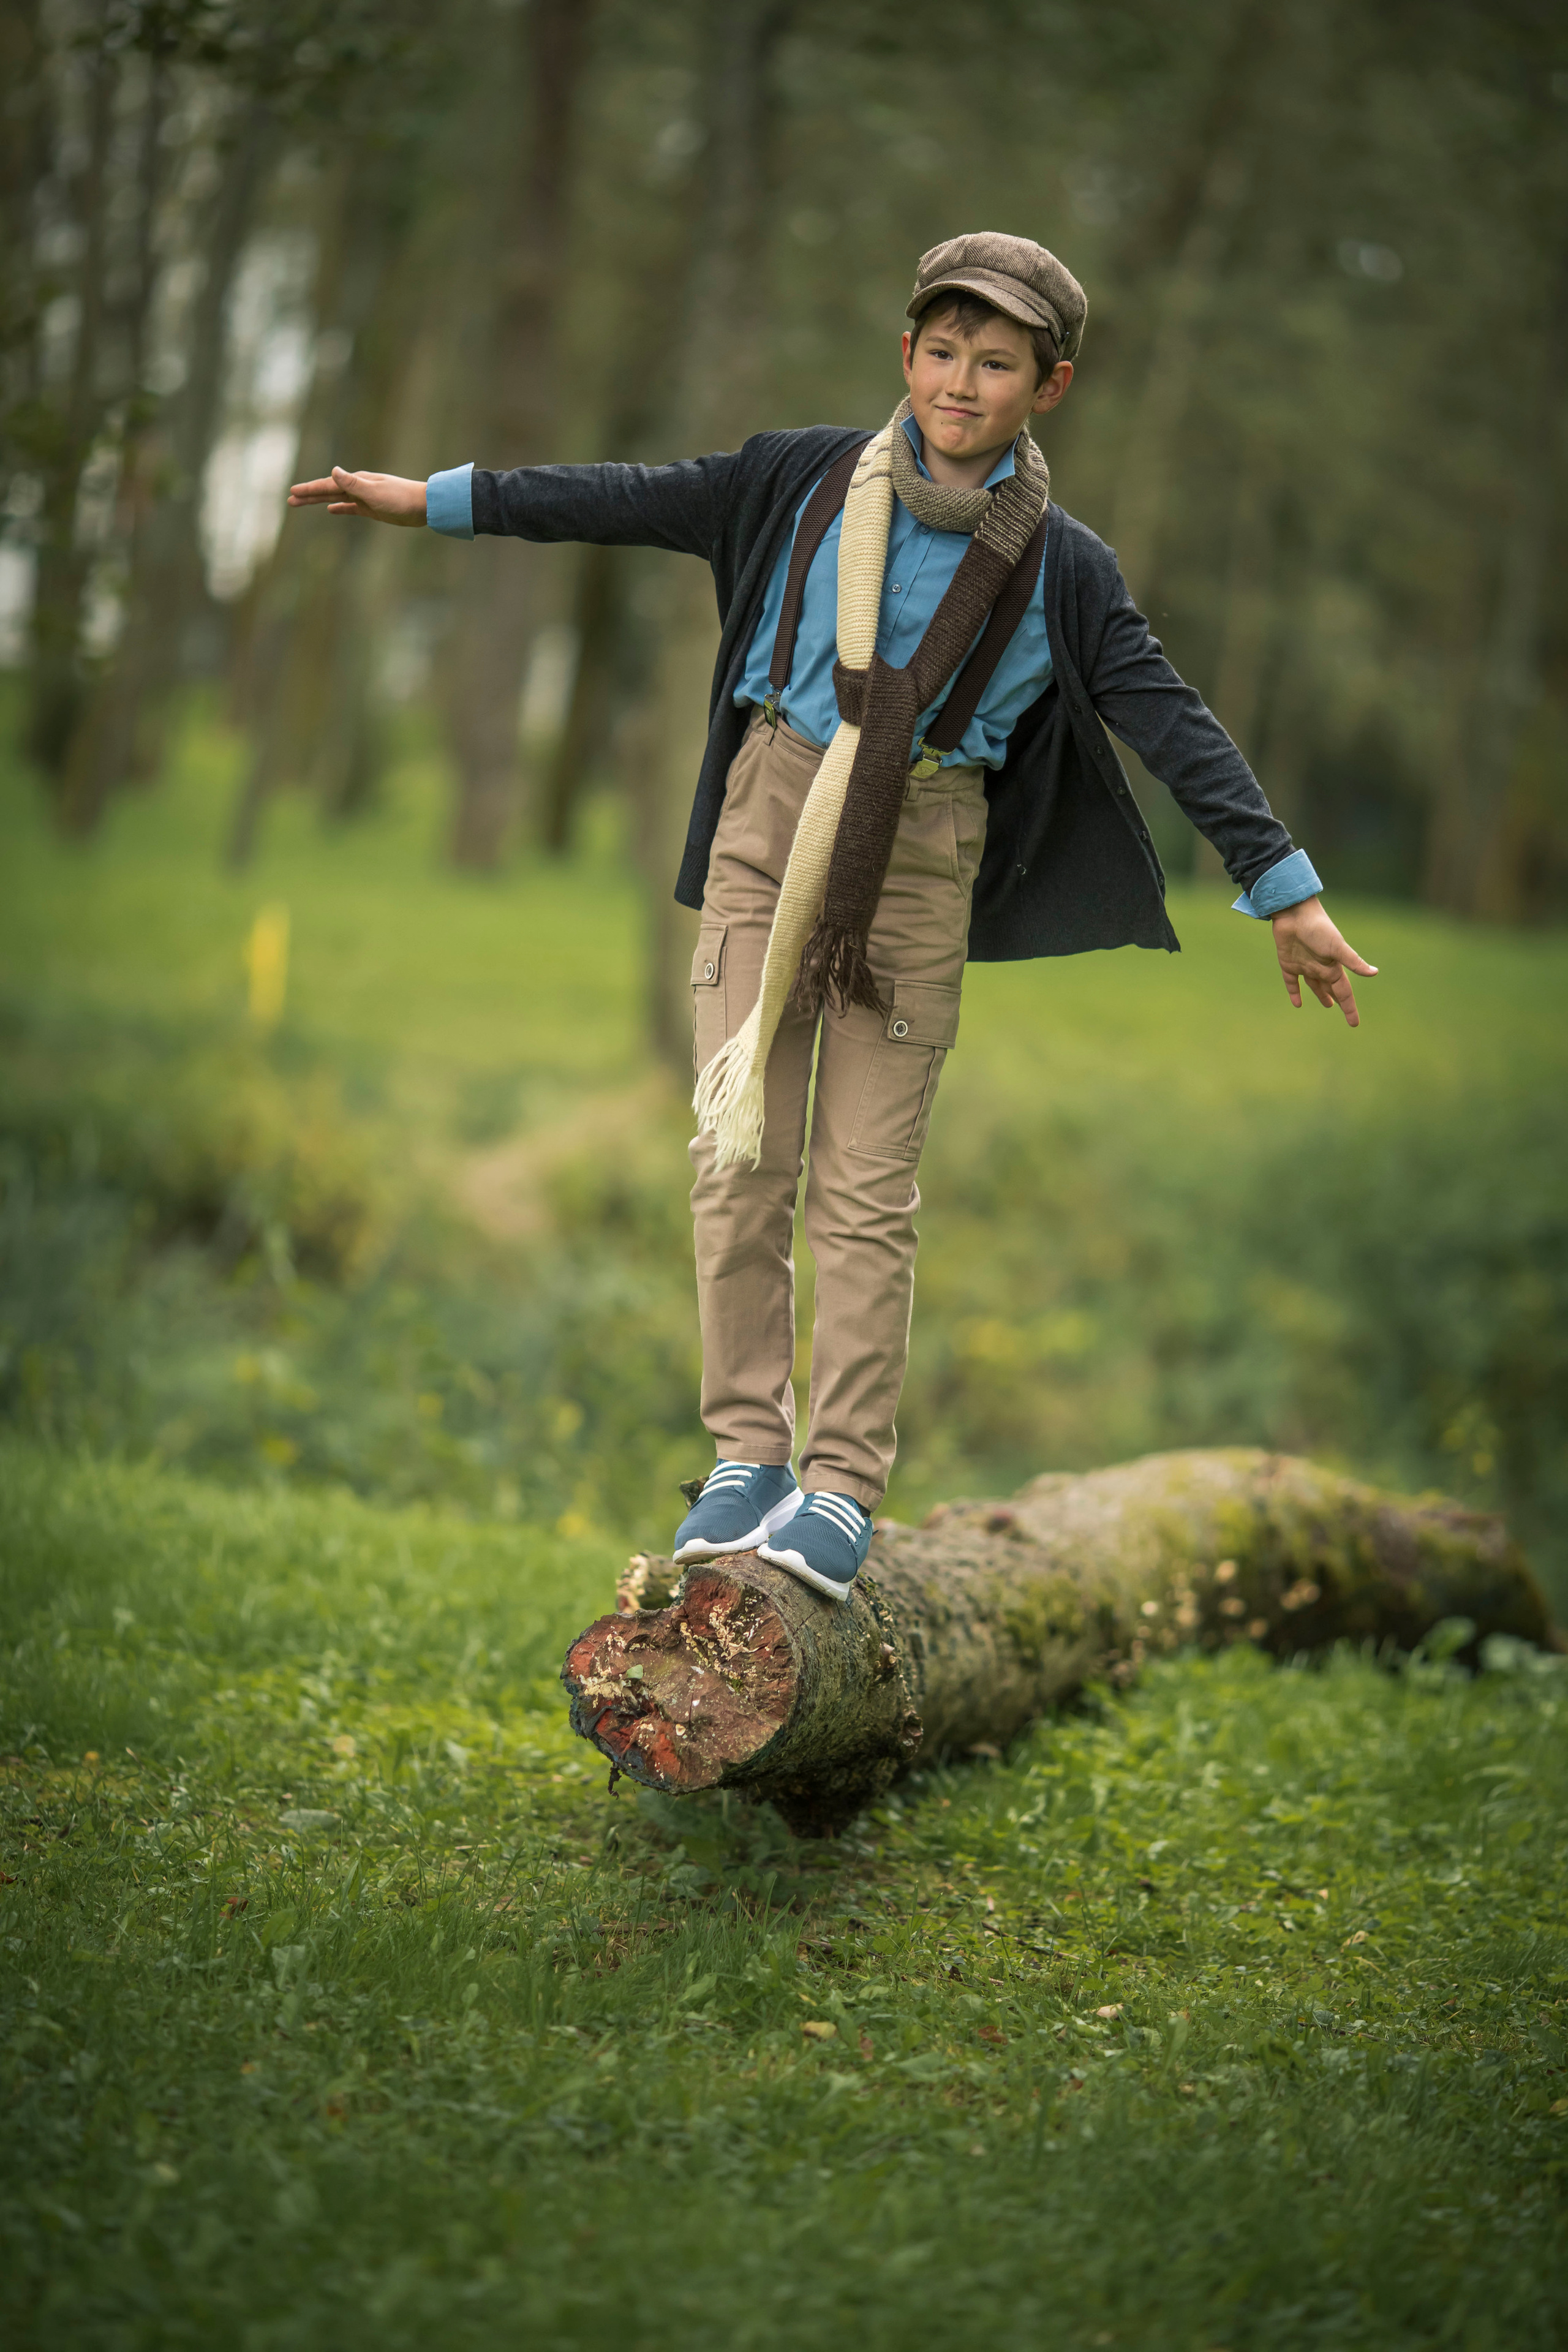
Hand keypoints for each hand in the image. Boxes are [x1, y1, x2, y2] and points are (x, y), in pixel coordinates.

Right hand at [286, 467, 425, 525]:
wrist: (424, 506)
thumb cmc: (401, 498)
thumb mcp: (374, 492)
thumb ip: (353, 483)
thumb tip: (333, 470)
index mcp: (357, 481)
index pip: (327, 485)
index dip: (310, 489)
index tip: (292, 493)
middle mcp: (358, 486)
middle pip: (328, 491)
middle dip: (309, 495)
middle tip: (289, 499)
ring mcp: (364, 497)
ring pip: (336, 499)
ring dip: (319, 501)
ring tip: (302, 503)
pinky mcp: (372, 508)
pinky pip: (350, 507)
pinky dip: (339, 508)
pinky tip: (331, 510)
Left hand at [1270, 895, 1377, 1026]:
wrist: (1294, 913)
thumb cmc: (1318, 928)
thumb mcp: (1337, 948)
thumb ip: (1353, 962)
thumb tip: (1374, 973)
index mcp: (1333, 966)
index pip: (1344, 992)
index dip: (1349, 1007)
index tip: (1354, 1023)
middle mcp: (1320, 967)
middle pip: (1331, 989)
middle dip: (1339, 1001)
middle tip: (1345, 1012)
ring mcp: (1304, 965)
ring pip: (1314, 985)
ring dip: (1321, 995)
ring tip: (1327, 1004)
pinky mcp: (1288, 963)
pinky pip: (1292, 982)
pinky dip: (1295, 992)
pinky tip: (1296, 1003)